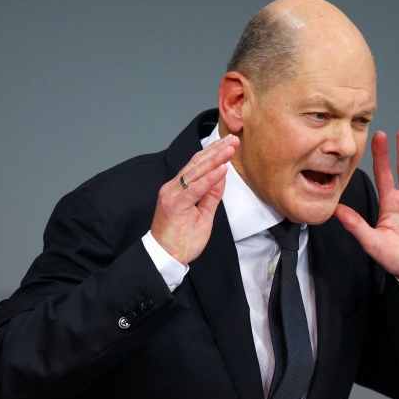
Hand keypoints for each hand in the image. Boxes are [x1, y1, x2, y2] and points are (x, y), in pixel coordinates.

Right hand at [150, 134, 238, 264]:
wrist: (166, 258)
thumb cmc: (181, 240)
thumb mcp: (204, 215)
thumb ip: (211, 196)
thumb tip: (222, 176)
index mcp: (179, 189)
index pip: (197, 165)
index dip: (213, 153)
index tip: (229, 144)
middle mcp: (173, 188)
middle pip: (196, 163)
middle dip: (216, 150)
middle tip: (233, 139)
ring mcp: (172, 195)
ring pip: (195, 172)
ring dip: (215, 159)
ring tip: (230, 149)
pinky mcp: (174, 206)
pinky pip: (194, 189)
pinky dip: (209, 179)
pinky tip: (222, 170)